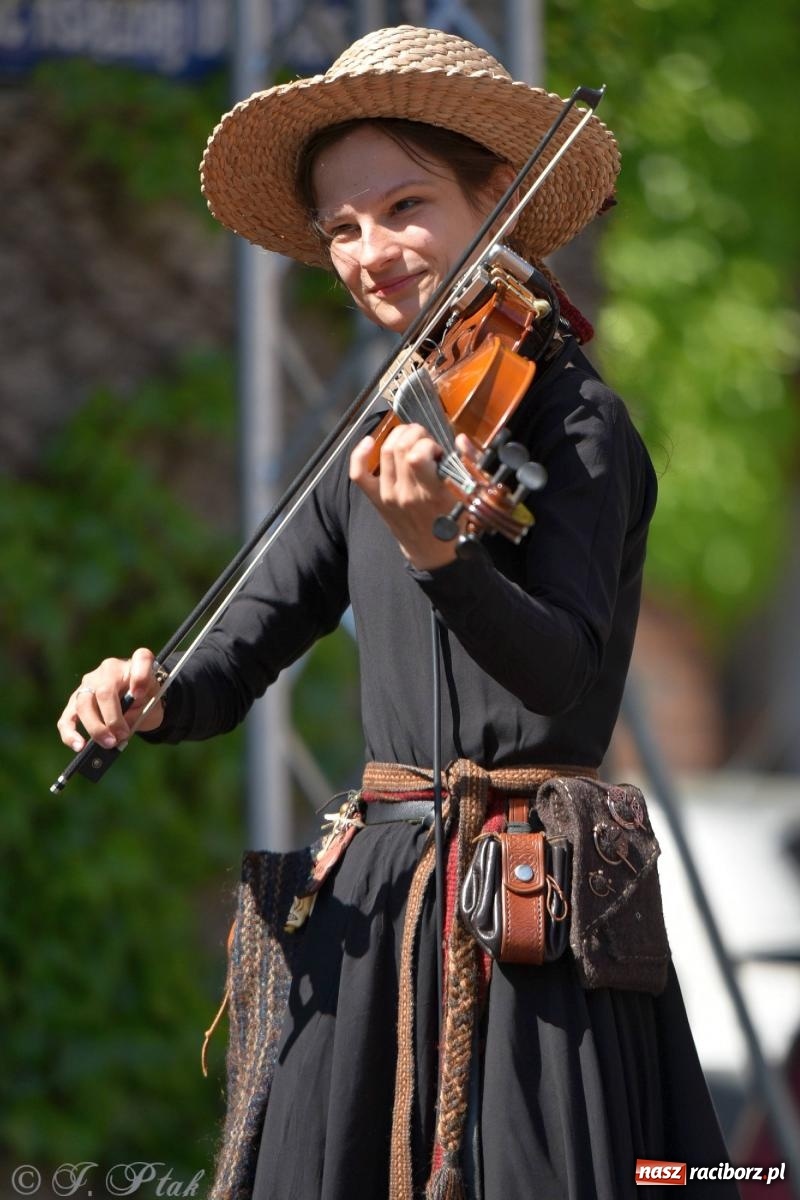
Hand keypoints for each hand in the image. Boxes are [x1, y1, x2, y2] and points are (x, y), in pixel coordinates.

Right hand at [57, 647, 164, 752]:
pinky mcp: (76, 700)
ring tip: (108, 744)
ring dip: (95, 728)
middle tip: (122, 735)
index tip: (140, 694)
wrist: (137, 699)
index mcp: (134, 664)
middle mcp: (108, 669)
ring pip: (83, 704)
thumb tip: (119, 735)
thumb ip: (140, 711)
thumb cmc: (146, 697)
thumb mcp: (153, 701)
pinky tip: (79, 746)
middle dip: (112, 718)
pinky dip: (70, 733)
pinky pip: (67, 717)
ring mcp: (89, 683)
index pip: (141, 658)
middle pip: (103, 692)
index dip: (141, 676)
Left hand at [350, 423, 459, 569]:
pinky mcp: (376, 499)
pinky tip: (369, 442)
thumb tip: (460, 439)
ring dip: (398, 436)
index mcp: (432, 494)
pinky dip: (359, 454)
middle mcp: (407, 494)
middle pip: (400, 448)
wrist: (432, 550)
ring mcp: (388, 496)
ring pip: (385, 452)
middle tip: (425, 440)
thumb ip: (467, 464)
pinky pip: (358, 474)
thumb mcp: (468, 496)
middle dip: (415, 434)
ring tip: (410, 439)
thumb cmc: (452, 521)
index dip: (427, 443)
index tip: (437, 450)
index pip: (417, 456)